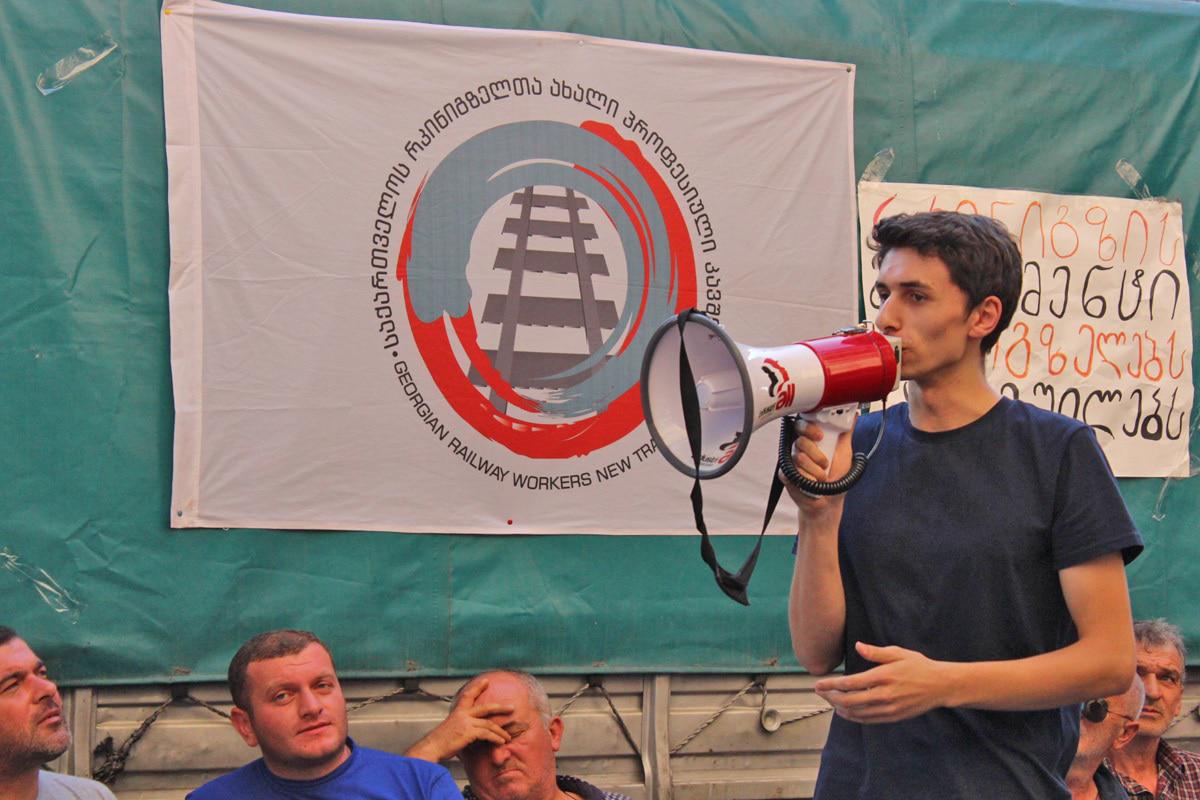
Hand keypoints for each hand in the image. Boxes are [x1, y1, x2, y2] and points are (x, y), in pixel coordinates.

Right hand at [404, 679, 512, 761]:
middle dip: (500, 708)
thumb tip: (471, 730)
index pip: (469, 695)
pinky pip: (486, 734)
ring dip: (500, 731)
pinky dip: (495, 738)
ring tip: (507, 737)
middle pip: (486, 708)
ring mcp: (466, 723)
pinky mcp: (468, 732)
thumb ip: (461, 725)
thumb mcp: (450, 728)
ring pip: (489, 724)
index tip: (486, 681)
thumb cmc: (440, 741)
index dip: (478, 687)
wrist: (431, 747)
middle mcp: (462, 715)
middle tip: (511, 708)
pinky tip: (500, 741)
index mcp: (458, 712)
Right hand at [782, 417, 853, 512]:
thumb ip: (846, 434)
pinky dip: (806, 479)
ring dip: (815, 470)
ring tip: (823, 477)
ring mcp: (792, 462)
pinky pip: (792, 471)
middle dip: (815, 452)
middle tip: (825, 463)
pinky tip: (812, 483)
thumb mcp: (845, 453)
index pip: (803, 425)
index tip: (820, 436)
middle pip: (799, 439)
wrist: (829, 503)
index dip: (809, 428)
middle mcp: (800, 448)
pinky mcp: (786, 475)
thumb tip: (853, 415)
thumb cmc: (837, 478)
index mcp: (812, 440)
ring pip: (798, 457)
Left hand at [813, 641, 952, 723]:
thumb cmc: (918, 666)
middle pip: (849, 701)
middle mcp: (884, 695)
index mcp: (883, 677)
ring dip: (839, 708)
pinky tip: (845, 711)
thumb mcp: (898, 653)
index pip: (849, 683)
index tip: (818, 683)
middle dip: (830, 697)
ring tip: (830, 700)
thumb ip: (876, 653)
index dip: (830, 685)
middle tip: (820, 692)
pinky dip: (853, 717)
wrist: (940, 686)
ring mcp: (888, 709)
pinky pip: (867, 720)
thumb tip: (857, 646)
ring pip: (856, 713)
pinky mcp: (893, 717)